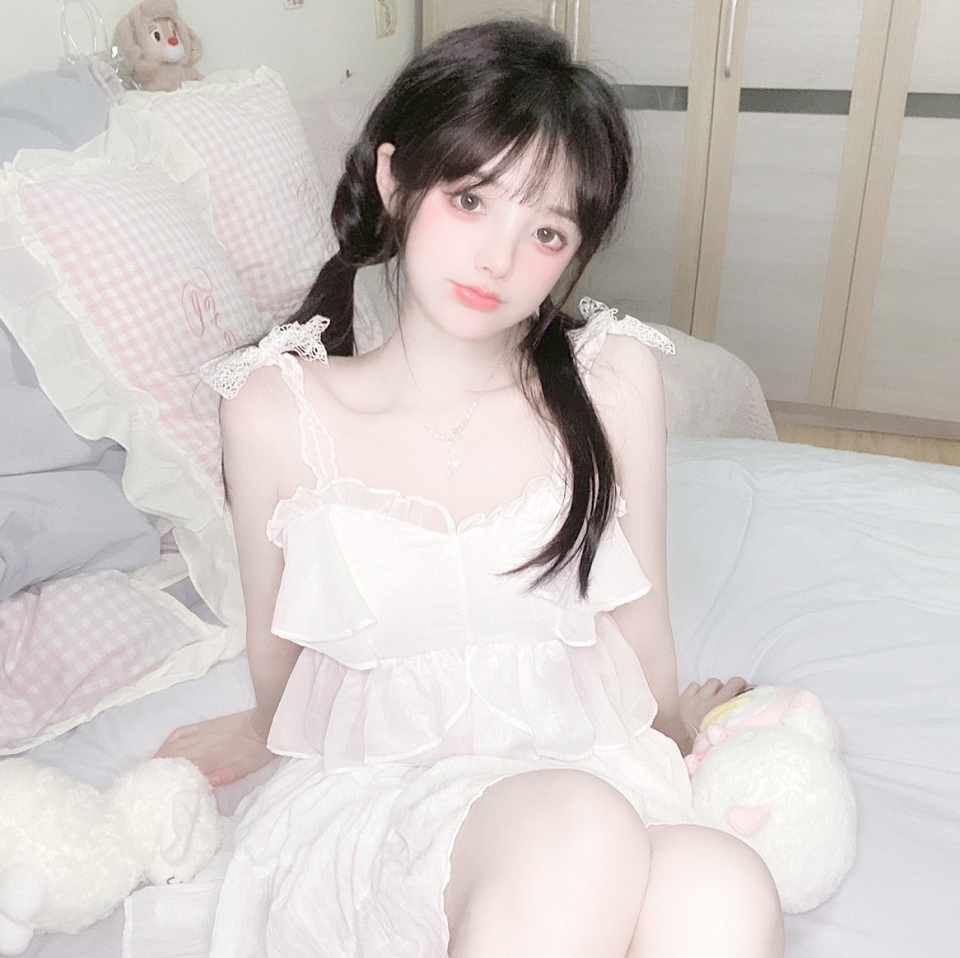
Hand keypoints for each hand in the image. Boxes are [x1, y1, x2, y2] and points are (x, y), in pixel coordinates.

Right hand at [156, 708, 274, 786]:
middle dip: (156, 769)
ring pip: (172, 745)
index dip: (166, 779)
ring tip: (149, 770)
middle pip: (171, 757)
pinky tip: (162, 749)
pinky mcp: (204, 725)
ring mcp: (201, 732)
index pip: (182, 769)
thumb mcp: (248, 767)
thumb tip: (206, 784)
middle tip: (144, 783)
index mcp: (212, 757)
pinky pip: (180, 732)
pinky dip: (168, 741)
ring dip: (158, 757)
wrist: (267, 721)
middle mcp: (202, 744)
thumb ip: (227, 776)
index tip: (151, 789)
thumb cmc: (259, 748)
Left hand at [680, 677, 750, 739]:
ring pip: (712, 683)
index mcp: (721, 713)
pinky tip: (698, 695)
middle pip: (729, 685)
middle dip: (735, 684)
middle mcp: (712, 703)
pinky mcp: (685, 697)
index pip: (739, 697)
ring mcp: (698, 698)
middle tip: (738, 686)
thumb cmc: (696, 744)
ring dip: (716, 686)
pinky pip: (695, 686)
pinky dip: (698, 688)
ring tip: (716, 693)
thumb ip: (726, 729)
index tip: (752, 689)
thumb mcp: (717, 738)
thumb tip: (733, 731)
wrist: (676, 739)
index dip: (747, 691)